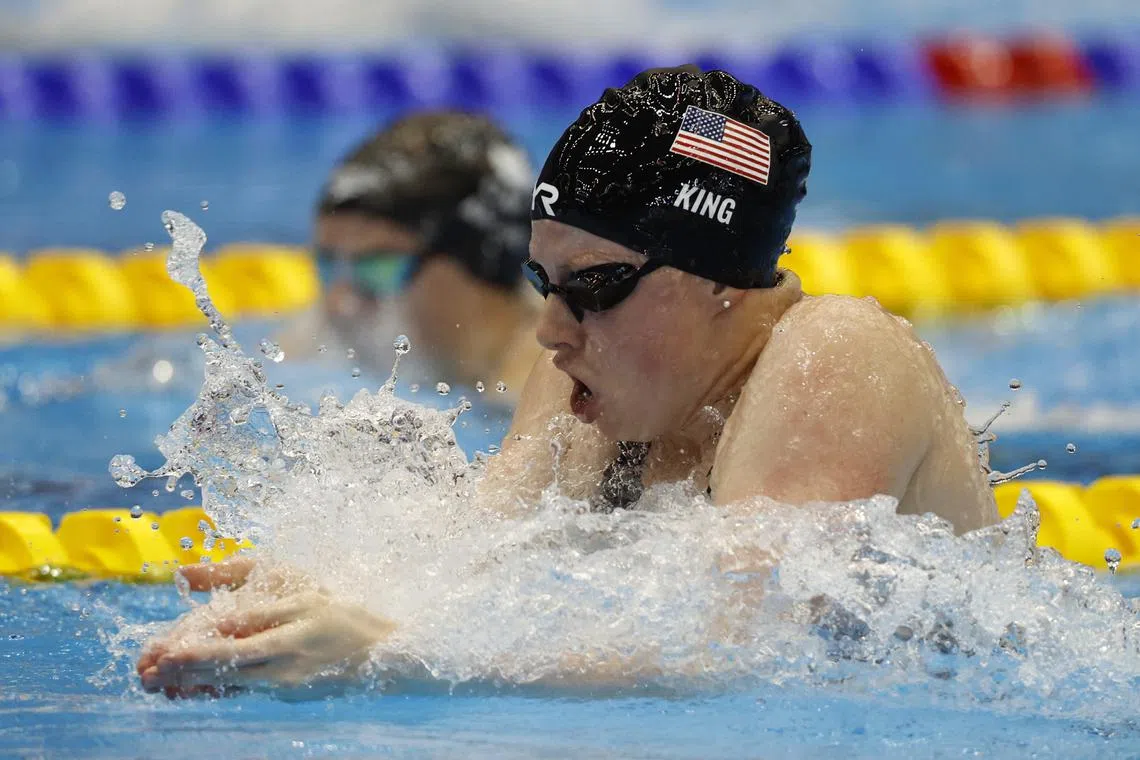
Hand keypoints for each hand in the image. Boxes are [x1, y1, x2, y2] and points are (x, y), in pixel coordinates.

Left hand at [137, 558, 393, 698]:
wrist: (380, 653)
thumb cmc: (335, 610)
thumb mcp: (295, 585)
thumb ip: (243, 581)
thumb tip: (191, 583)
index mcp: (293, 621)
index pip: (237, 636)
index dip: (200, 648)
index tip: (167, 653)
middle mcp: (288, 656)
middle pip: (229, 666)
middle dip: (186, 672)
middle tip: (149, 674)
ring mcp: (286, 680)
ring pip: (231, 683)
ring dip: (193, 685)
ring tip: (159, 685)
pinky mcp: (285, 692)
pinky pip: (243, 690)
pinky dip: (214, 690)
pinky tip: (189, 690)